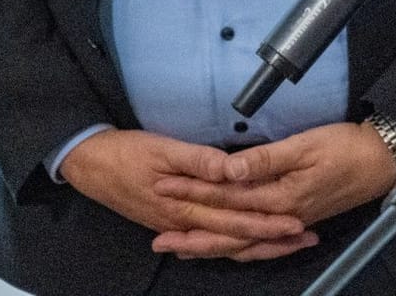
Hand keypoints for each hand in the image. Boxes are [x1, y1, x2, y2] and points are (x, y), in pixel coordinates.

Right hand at [58, 129, 311, 261]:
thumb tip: (231, 168)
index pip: (234, 221)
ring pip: (223, 243)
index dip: (266, 224)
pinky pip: (208, 239)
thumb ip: (199, 160)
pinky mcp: (173, 222)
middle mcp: (184, 222)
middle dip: (271, 240)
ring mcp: (178, 225)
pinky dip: (231, 244)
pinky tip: (247, 246)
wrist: (90, 164)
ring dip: (256, 245)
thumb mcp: (163, 149)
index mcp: (185, 206)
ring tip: (287, 243)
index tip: (295, 223)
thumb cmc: (127, 153)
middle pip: (234, 239)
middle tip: (305, 237)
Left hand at [150, 121, 395, 258]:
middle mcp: (280, 217)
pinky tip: (227, 248)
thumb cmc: (347, 148)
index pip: (225, 196)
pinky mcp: (296, 220)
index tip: (164, 186)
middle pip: (228, 231)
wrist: (383, 160)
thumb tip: (228, 170)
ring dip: (210, 246)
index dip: (193, 191)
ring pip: (242, 242)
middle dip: (191, 234)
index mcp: (279, 197)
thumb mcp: (305, 145)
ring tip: (182, 250)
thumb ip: (264, 159)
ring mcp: (289, 221)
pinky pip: (259, 243)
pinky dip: (238, 248)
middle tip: (158, 239)